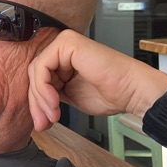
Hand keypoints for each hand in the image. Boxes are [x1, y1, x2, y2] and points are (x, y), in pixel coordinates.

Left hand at [26, 30, 166, 129]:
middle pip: (34, 75)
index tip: (43, 123)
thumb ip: (51, 95)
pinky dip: (43, 88)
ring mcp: (64, 43)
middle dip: (36, 103)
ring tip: (53, 115)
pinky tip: (54, 102)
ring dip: (41, 99)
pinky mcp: (67, 43)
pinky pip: (42, 66)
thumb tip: (34, 110)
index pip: (37, 78)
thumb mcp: (70, 96)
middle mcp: (62, 48)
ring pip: (35, 72)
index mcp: (62, 59)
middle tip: (43, 123)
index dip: (37, 103)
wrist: (133, 91)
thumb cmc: (110, 93)